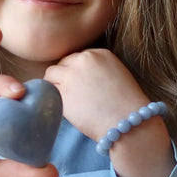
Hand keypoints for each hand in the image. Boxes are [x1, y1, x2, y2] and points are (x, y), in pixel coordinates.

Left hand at [45, 49, 173, 176]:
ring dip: (55, 86)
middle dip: (65, 77)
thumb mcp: (118, 76)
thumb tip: (82, 79)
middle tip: (73, 95)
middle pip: (63, 63)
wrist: (127, 123)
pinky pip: (48, 91)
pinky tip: (63, 108)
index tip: (83, 85)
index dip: (78, 72)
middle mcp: (84, 60)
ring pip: (51, 74)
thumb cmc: (128, 106)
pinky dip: (52, 98)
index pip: (78, 57)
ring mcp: (71, 75)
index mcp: (100, 53)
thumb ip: (99, 70)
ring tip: (66, 101)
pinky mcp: (62, 92)